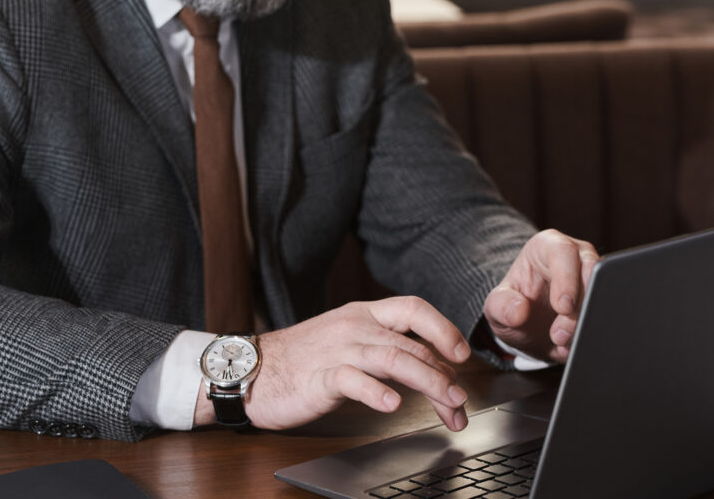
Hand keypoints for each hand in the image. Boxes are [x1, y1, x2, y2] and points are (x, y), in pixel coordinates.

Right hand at [195, 297, 471, 430]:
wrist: (251, 370)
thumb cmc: (302, 360)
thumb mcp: (348, 343)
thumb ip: (385, 350)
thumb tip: (430, 369)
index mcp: (363, 314)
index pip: (413, 309)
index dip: (443, 328)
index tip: (462, 354)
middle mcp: (354, 327)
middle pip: (411, 343)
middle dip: (444, 375)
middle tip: (461, 402)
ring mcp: (337, 350)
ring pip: (392, 357)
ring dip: (426, 380)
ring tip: (447, 402)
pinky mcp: (318, 376)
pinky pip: (351, 380)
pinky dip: (374, 391)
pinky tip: (391, 404)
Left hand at [483, 229, 598, 362]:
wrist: (527, 326)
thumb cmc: (512, 305)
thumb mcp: (495, 306)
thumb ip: (501, 306)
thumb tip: (519, 310)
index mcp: (546, 247)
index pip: (563, 252)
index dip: (566, 279)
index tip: (562, 307)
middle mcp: (575, 257)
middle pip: (591, 272)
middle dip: (579, 307)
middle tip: (560, 335)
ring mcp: (593, 278)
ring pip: (604, 293)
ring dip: (586, 322)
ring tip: (563, 343)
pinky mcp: (602, 298)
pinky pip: (608, 312)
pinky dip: (592, 332)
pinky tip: (573, 346)